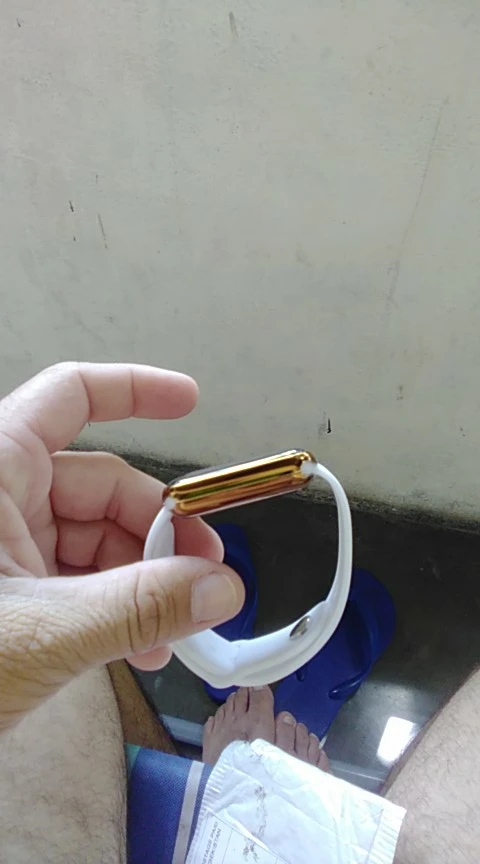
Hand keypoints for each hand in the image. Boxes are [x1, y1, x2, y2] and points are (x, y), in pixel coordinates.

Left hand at [0, 363, 243, 730]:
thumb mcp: (41, 633)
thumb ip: (140, 607)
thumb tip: (220, 588)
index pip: (69, 398)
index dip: (134, 392)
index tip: (190, 403)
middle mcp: (1, 499)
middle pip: (103, 483)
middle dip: (160, 529)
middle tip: (206, 575)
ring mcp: (7, 547)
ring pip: (99, 539)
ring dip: (147, 581)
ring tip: (176, 629)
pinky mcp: (13, 591)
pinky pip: (82, 579)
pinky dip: (120, 608)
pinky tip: (144, 647)